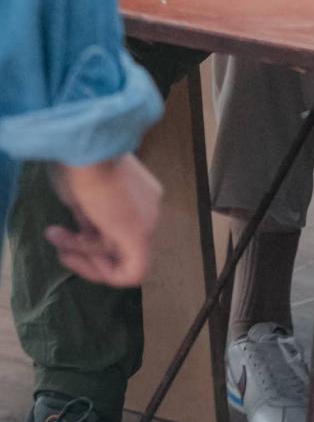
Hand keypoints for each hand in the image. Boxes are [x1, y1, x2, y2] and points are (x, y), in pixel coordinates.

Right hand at [46, 153, 161, 285]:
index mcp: (140, 193)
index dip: (87, 237)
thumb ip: (89, 214)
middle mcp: (150, 207)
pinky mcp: (140, 236)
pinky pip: (130, 272)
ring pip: (117, 255)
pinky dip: (103, 274)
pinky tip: (76, 259)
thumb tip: (85, 233)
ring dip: (80, 253)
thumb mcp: (82, 192)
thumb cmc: (78, 162)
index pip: (115, 226)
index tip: (63, 231)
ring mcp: (148, 221)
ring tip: (55, 237)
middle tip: (56, 240)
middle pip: (117, 242)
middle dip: (82, 246)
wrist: (84, 147)